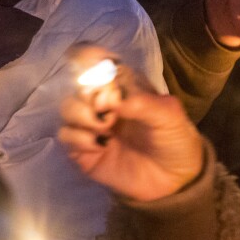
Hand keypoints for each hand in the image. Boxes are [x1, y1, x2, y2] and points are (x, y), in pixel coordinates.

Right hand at [59, 45, 204, 202]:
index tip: (91, 68)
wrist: (173, 181)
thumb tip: (112, 99)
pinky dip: (78, 138)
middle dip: (89, 95)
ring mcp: (91, 125)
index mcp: (122, 85)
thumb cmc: (174, 140)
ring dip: (83, 116)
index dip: (87, 58)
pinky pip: (65, 134)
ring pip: (66, 107)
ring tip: (105, 130)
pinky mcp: (82, 149)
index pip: (95, 60)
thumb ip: (143, 102)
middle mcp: (102, 102)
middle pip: (77, 84)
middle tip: (109, 111)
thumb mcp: (170, 115)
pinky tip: (99, 146)